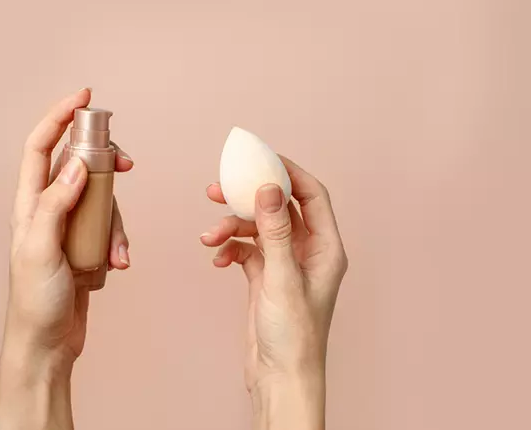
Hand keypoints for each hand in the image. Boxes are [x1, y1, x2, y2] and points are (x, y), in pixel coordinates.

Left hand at [0, 88, 132, 429]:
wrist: (47, 344)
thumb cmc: (34, 301)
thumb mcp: (40, 249)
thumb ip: (55, 204)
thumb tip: (75, 165)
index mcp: (29, 204)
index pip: (41, 147)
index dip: (60, 117)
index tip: (85, 97)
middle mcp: (48, 210)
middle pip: (80, 166)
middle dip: (107, 163)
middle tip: (128, 163)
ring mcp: (69, 229)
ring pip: (103, 201)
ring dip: (118, 223)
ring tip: (118, 254)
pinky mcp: (86, 248)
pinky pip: (110, 231)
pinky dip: (119, 244)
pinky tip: (117, 266)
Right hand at [201, 156, 346, 429]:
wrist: (279, 377)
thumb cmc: (294, 335)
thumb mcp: (282, 277)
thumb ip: (276, 230)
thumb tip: (269, 187)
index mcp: (325, 248)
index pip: (312, 195)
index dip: (288, 173)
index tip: (260, 159)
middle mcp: (307, 252)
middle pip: (278, 208)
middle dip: (248, 198)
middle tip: (218, 188)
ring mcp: (285, 265)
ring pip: (256, 229)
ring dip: (231, 228)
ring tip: (209, 237)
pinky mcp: (265, 278)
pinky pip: (245, 250)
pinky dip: (230, 249)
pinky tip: (217, 260)